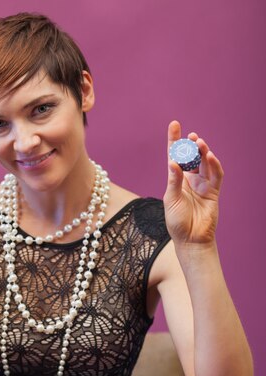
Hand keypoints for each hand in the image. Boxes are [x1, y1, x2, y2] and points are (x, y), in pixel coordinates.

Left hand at [163, 120, 223, 246]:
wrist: (191, 239)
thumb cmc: (177, 222)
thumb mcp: (171, 199)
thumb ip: (174, 181)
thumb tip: (173, 162)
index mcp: (176, 180)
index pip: (175, 156)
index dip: (175, 140)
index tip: (174, 124)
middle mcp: (189, 180)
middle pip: (191, 157)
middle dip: (191, 144)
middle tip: (191, 135)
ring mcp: (202, 185)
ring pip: (204, 163)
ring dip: (202, 152)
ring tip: (199, 142)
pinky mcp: (213, 192)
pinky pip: (216, 175)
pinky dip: (214, 165)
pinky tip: (209, 156)